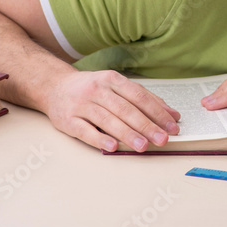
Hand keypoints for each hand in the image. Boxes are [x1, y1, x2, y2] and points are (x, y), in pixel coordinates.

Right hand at [44, 69, 179, 152]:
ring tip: (143, 146)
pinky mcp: (68, 120)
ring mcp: (82, 104)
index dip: (157, 112)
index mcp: (112, 80)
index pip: (139, 96)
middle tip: (162, 139)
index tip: (172, 126)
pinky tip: (112, 146)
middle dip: (146, 125)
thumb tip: (172, 115)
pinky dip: (100, 138)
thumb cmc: (91, 88)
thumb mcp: (116, 86)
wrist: (54, 86)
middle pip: (125, 109)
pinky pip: (85, 130)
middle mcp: (97, 90)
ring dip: (127, 134)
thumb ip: (143, 99)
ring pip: (108, 120)